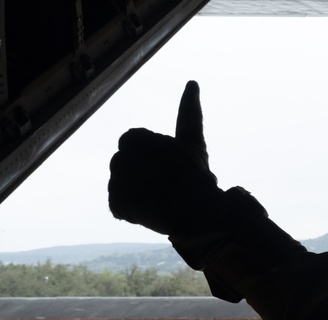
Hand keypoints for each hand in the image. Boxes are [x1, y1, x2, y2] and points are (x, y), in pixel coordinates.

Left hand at [108, 81, 223, 235]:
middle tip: (162, 184)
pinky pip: (117, 205)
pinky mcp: (116, 203)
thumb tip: (192, 82)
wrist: (199, 216)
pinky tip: (148, 211)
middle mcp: (124, 158)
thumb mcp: (193, 142)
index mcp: (139, 141)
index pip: (133, 139)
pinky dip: (130, 210)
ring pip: (120, 183)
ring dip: (134, 190)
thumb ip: (188, 113)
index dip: (150, 154)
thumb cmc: (198, 178)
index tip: (165, 166)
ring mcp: (119, 184)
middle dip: (139, 171)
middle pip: (122, 161)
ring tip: (157, 199)